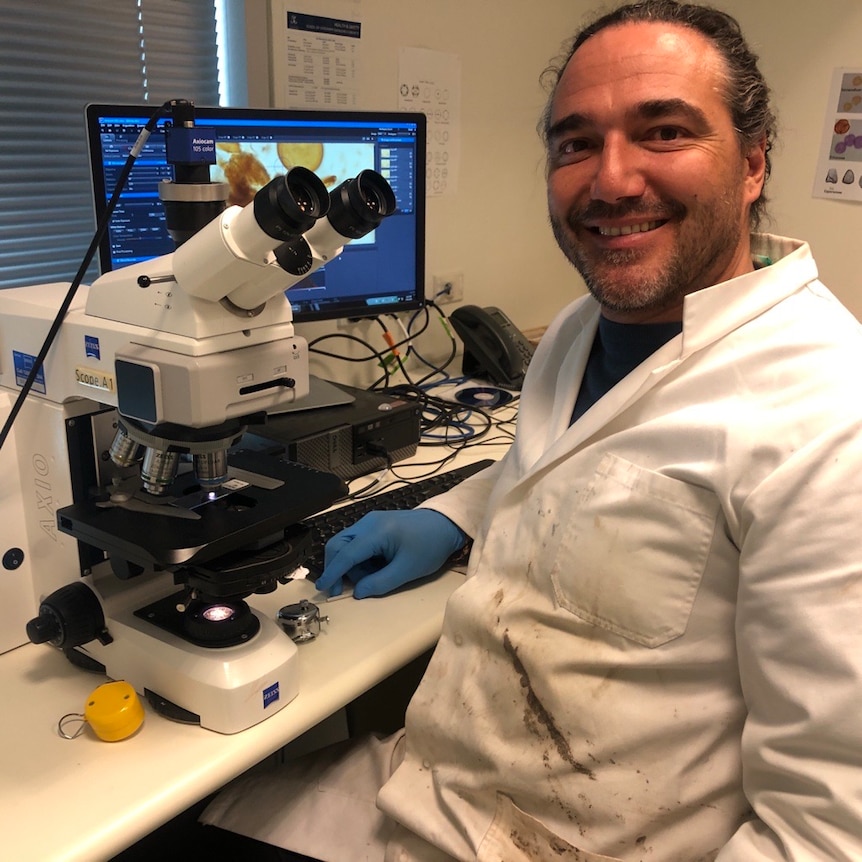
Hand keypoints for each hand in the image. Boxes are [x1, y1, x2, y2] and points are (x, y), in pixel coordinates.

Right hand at [315, 509, 467, 598]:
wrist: (445, 525)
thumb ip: (380, 583)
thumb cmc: (429, 546)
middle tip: (341, 590)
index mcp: (377, 531)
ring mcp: (370, 522)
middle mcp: (368, 523)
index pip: (346, 553)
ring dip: (348, 565)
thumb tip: (357, 593)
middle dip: (336, 568)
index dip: (333, 573)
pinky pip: (356, 543)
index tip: (322, 589)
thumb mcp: (407, 570)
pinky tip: (371, 569)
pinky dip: (357, 559)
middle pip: (338, 545)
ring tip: (367, 580)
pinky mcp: (374, 526)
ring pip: (345, 544)